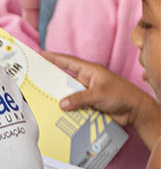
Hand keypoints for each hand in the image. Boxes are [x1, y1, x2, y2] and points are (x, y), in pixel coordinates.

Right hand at [45, 52, 160, 134]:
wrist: (135, 110)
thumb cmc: (122, 95)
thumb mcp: (98, 94)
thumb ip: (79, 99)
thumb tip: (61, 104)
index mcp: (90, 71)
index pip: (68, 62)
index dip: (54, 58)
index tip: (40, 55)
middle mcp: (86, 80)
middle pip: (64, 80)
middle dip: (50, 81)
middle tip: (33, 82)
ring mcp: (86, 93)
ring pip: (67, 95)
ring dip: (58, 99)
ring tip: (40, 102)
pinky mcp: (88, 104)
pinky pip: (72, 106)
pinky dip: (65, 110)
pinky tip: (55, 114)